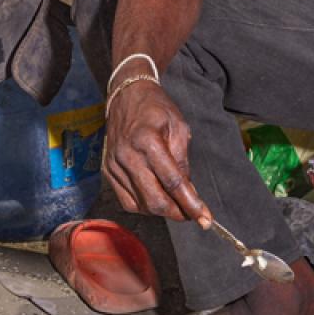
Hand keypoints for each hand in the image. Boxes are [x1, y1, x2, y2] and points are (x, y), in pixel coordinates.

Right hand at [102, 80, 208, 223]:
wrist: (126, 95)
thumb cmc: (155, 108)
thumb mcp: (179, 127)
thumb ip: (183, 161)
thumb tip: (189, 192)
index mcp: (147, 141)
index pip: (173, 182)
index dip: (191, 204)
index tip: (205, 219)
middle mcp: (127, 156)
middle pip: (155, 199)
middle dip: (177, 213)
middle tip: (192, 214)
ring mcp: (114, 166)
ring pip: (141, 205)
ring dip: (162, 210)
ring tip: (176, 204)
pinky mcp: (108, 172)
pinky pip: (127, 201)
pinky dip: (144, 207)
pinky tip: (156, 199)